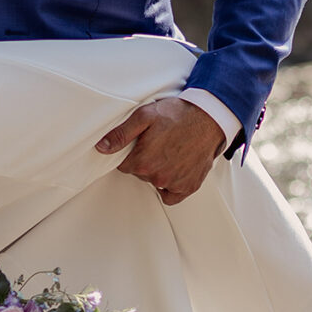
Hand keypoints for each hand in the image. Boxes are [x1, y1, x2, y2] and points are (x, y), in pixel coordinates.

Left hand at [95, 97, 224, 203]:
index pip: (124, 165)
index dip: (132, 153)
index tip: (142, 143)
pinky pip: (171, 196)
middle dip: (145, 160)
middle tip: (158, 143)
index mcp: (142, 161)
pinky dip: (171, 186)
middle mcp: (157, 177)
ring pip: (155, 182)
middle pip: (140, 174)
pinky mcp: (188, 187)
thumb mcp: (144, 116)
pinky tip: (175, 169)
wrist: (209, 118)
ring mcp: (174, 184)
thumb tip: (101, 147)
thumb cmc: (178, 115)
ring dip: (159, 171)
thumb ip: (121, 134)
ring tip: (170, 151)